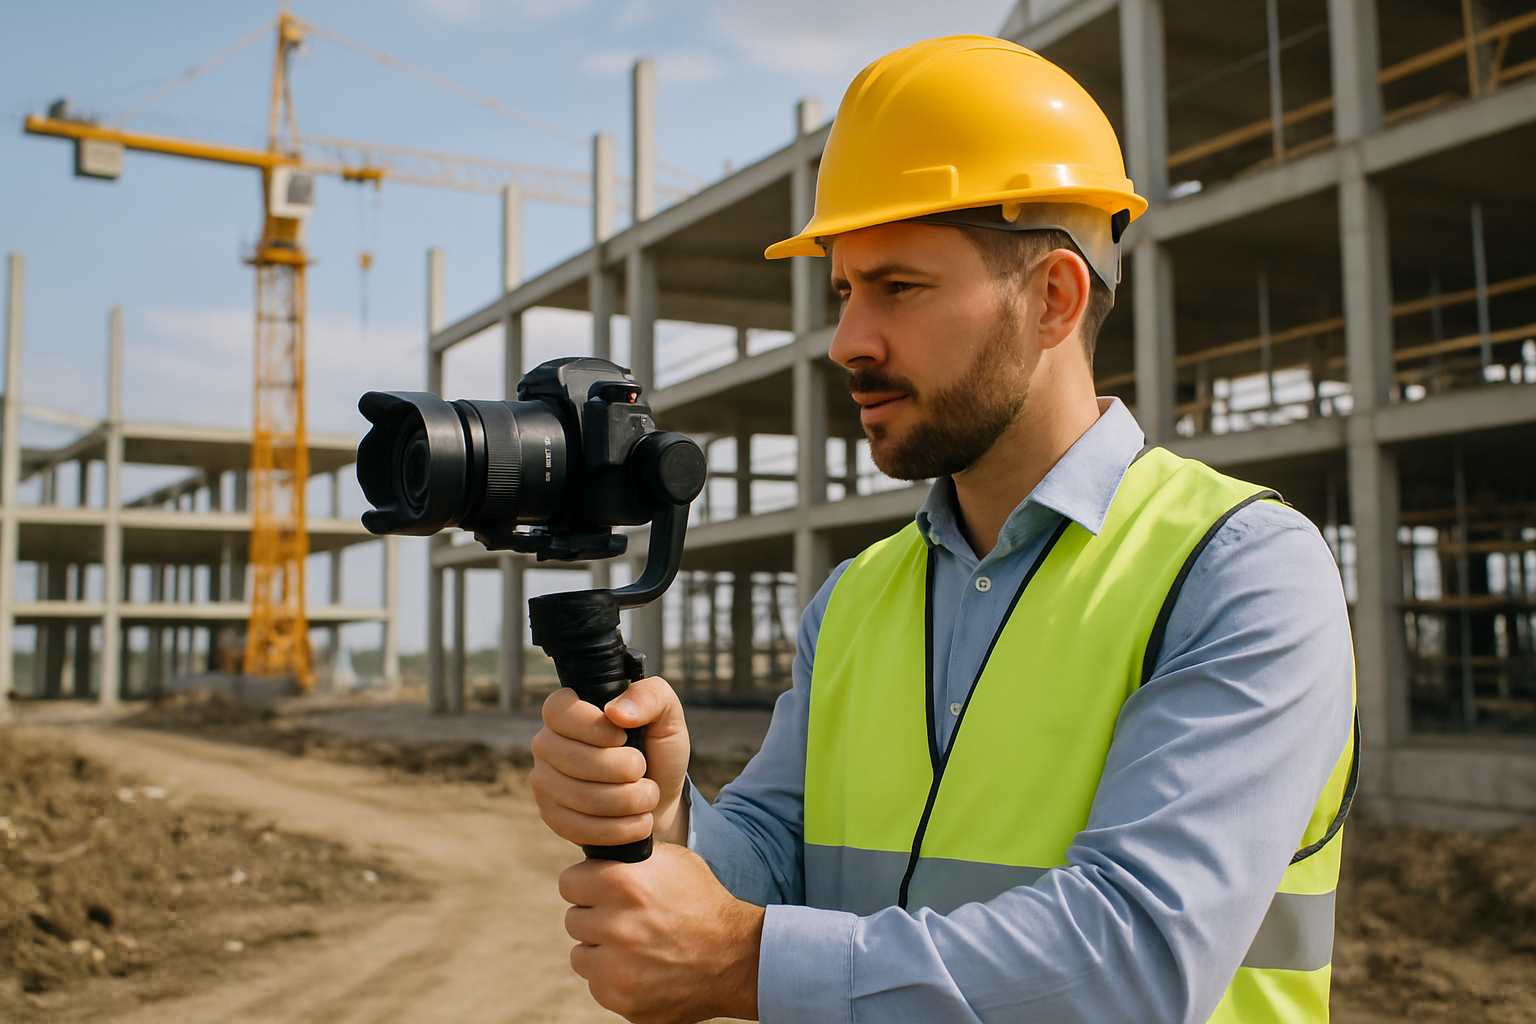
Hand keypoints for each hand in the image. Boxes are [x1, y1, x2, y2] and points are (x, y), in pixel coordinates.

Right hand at [530, 676, 691, 848]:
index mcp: (567, 711)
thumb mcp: (666, 715)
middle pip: (570, 758)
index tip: (622, 737)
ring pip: (576, 796)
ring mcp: (544, 782)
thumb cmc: (656, 750)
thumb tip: (616, 711)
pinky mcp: (552, 817)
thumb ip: (649, 697)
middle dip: (619, 769)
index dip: (590, 726)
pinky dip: (617, 828)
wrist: (658, 799)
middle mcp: (547, 743)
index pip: (558, 711)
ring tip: (648, 796)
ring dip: (624, 800)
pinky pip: (577, 827)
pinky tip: (639, 822)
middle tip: (643, 770)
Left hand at [561, 842, 762, 1022]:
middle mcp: (616, 927)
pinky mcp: (624, 1001)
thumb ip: (628, 858)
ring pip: (581, 956)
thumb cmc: (703, 903)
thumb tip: (596, 857)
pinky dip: (614, 979)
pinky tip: (643, 969)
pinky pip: (598, 985)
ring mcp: (618, 969)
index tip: (598, 890)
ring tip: (633, 946)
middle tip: (624, 920)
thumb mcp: (673, 862)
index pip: (569, 882)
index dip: (585, 884)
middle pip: (574, 920)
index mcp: (623, 885)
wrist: (736, 957)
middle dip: (595, 918)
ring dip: (600, 951)